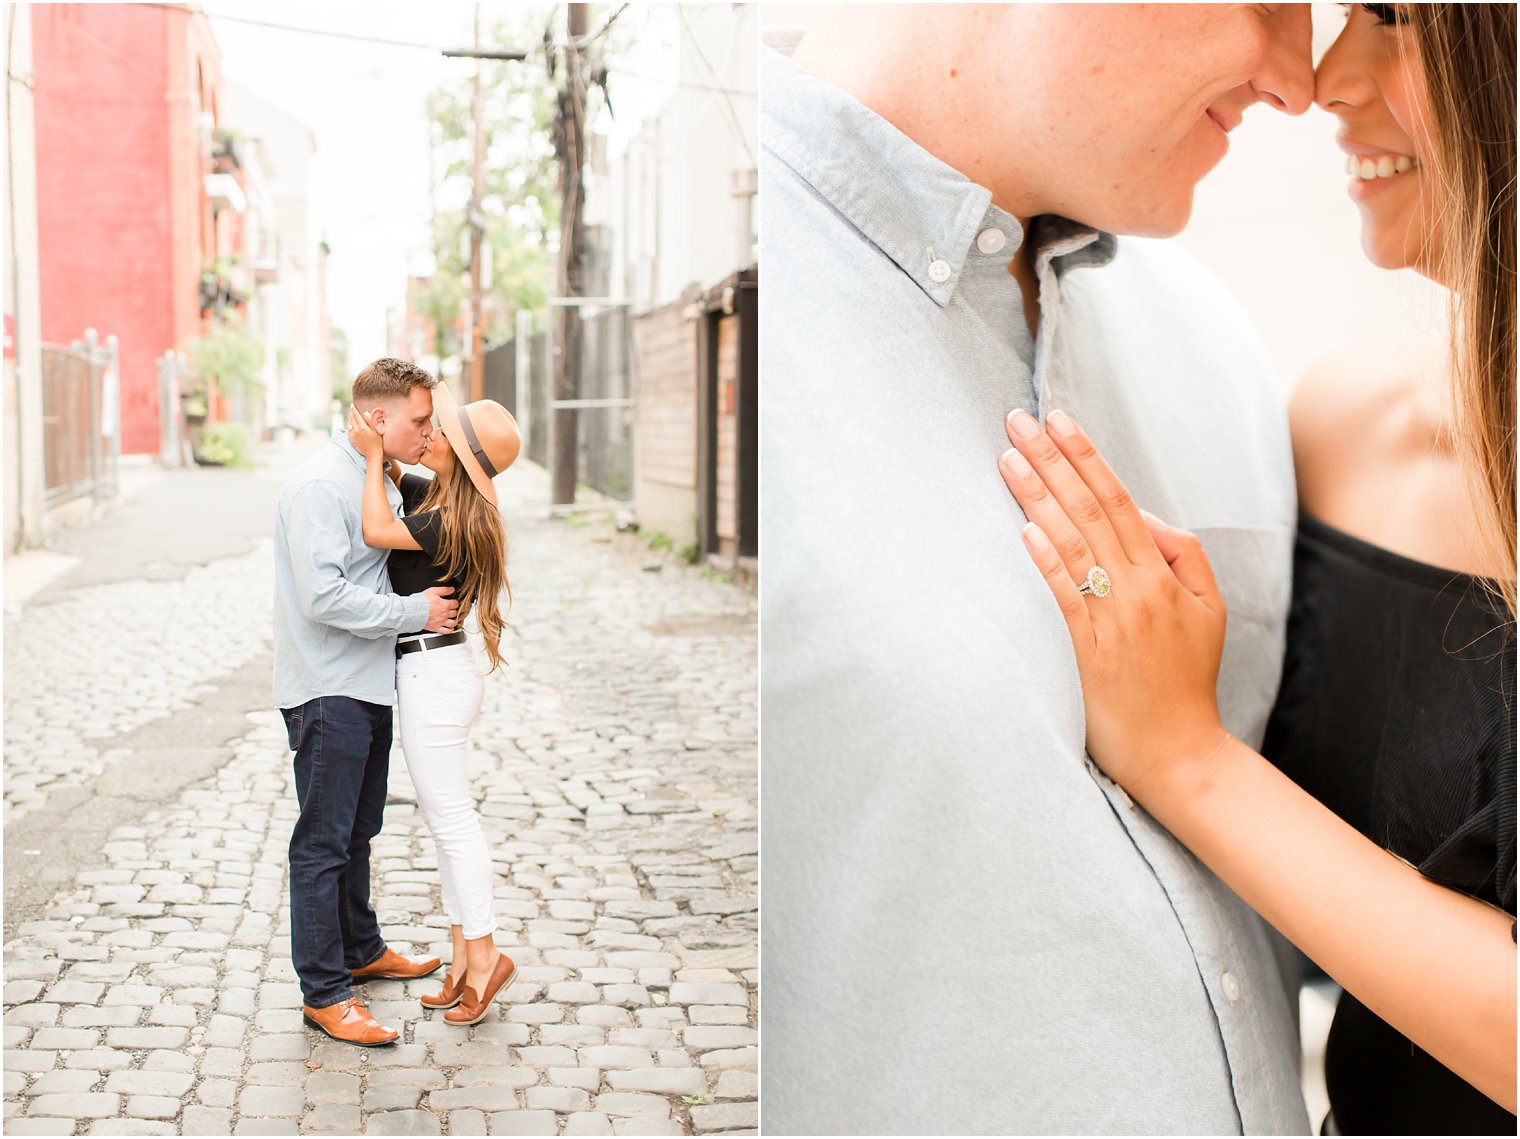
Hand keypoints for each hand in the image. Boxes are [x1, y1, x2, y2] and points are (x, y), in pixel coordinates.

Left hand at [347, 406, 383, 459]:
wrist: (372, 454)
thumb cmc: (377, 442)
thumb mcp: (377, 430)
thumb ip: (371, 421)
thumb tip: (365, 412)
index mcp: (362, 427)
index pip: (356, 415)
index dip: (354, 409)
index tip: (352, 405)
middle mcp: (356, 430)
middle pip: (351, 419)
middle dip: (351, 413)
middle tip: (352, 409)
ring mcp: (352, 435)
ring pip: (349, 424)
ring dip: (350, 419)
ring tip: (351, 416)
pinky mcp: (351, 440)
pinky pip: (348, 431)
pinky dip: (348, 427)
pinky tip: (350, 425)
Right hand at [422, 586, 458, 633]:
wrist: (413, 611)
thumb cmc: (421, 601)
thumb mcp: (433, 591)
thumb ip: (444, 590)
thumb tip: (452, 589)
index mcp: (445, 605)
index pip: (455, 604)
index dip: (455, 602)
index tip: (454, 602)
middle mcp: (445, 614)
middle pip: (454, 613)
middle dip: (454, 610)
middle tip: (452, 610)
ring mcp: (441, 622)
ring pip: (453, 623)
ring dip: (454, 620)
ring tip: (452, 619)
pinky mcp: (436, 628)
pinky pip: (446, 631)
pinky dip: (450, 630)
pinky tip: (450, 628)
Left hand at [998, 408, 1232, 790]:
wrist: (1180, 752)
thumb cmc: (1187, 677)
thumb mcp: (1208, 607)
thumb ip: (1181, 553)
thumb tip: (1140, 513)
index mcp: (1163, 574)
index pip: (1119, 499)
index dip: (1087, 457)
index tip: (1058, 419)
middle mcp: (1138, 590)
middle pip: (1090, 510)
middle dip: (1051, 461)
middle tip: (1016, 421)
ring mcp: (1113, 622)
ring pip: (1073, 545)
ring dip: (1038, 498)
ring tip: (1008, 459)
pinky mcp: (1090, 654)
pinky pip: (1066, 600)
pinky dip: (1047, 562)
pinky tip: (1024, 529)